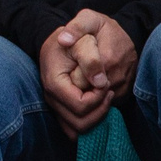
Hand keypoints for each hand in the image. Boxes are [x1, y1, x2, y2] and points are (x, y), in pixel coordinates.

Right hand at [39, 22, 114, 136]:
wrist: (68, 37)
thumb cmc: (79, 34)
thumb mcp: (86, 30)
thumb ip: (90, 54)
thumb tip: (98, 79)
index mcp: (54, 80)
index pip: (79, 104)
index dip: (98, 98)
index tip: (106, 82)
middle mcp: (51, 96)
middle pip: (79, 122)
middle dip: (100, 110)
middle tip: (109, 90)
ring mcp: (56, 104)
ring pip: (78, 129)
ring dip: (98, 118)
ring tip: (105, 97)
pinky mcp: (63, 108)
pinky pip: (76, 128)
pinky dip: (91, 122)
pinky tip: (100, 105)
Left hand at [62, 9, 138, 96]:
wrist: (124, 36)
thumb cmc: (103, 27)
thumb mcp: (89, 19)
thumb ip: (76, 27)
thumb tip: (63, 40)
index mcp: (107, 60)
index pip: (80, 80)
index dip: (71, 74)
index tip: (72, 64)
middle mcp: (117, 77)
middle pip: (87, 92)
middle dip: (77, 83)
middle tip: (76, 68)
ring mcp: (122, 86)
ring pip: (95, 99)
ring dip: (86, 89)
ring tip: (84, 73)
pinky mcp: (124, 93)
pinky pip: (103, 101)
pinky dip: (95, 94)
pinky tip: (92, 79)